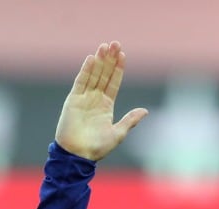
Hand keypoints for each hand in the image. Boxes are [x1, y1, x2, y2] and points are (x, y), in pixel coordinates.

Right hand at [55, 41, 148, 160]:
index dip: (118, 69)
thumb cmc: (97, 148)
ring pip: (93, 75)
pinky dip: (86, 70)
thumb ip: (130, 120)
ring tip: (104, 46)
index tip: (123, 54)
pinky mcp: (73, 100)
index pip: (113, 82)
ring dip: (99, 60)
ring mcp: (84, 98)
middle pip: (104, 74)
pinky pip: (81, 82)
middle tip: (115, 43)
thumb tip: (145, 111)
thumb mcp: (118, 133)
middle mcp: (95, 99)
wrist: (78, 155)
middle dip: (109, 59)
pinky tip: (92, 58)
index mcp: (106, 106)